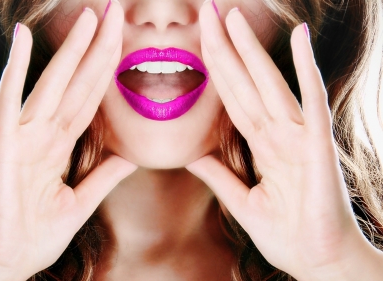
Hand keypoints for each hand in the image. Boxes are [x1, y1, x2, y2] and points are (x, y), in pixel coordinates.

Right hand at [0, 2, 135, 280]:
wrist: (5, 262)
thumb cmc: (34, 234)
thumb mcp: (81, 202)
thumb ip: (104, 176)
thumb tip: (130, 157)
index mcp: (61, 145)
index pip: (91, 99)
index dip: (108, 70)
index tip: (124, 41)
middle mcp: (44, 134)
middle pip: (78, 83)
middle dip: (99, 49)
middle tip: (116, 12)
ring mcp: (24, 136)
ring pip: (53, 84)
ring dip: (71, 50)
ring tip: (90, 17)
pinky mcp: (5, 147)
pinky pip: (11, 102)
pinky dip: (16, 70)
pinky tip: (24, 40)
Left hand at [187, 2, 382, 279]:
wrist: (318, 263)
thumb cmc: (288, 235)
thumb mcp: (241, 202)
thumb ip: (218, 175)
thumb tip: (191, 156)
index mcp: (262, 146)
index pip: (232, 98)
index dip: (215, 70)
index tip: (199, 41)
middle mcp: (279, 134)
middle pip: (244, 83)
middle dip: (224, 49)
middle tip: (207, 11)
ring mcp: (299, 137)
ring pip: (269, 85)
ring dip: (251, 50)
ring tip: (232, 17)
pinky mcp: (318, 148)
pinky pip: (312, 103)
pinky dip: (306, 70)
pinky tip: (299, 39)